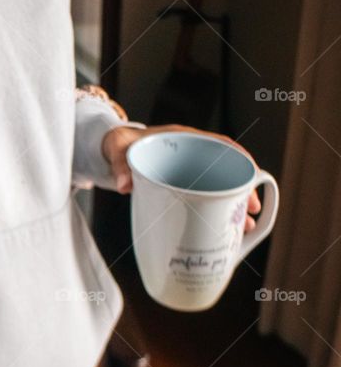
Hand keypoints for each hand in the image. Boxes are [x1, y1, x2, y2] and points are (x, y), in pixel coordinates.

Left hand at [102, 125, 262, 231]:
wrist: (113, 150)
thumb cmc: (120, 143)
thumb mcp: (118, 148)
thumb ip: (119, 164)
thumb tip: (124, 185)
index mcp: (183, 138)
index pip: (220, 144)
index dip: (240, 157)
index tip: (253, 174)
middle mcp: (191, 153)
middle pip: (225, 170)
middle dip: (242, 190)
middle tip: (251, 212)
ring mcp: (187, 171)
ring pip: (217, 187)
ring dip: (232, 206)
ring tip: (244, 227)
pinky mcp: (181, 185)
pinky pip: (202, 197)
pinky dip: (212, 211)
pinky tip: (219, 228)